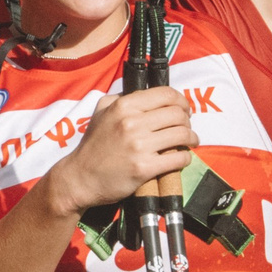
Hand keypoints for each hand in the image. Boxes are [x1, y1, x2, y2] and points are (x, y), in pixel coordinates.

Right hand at [46, 89, 195, 215]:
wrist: (80, 178)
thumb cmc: (93, 145)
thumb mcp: (101, 112)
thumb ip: (121, 98)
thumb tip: (145, 94)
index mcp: (124, 106)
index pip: (166, 94)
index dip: (181, 101)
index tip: (183, 109)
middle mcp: (132, 122)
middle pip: (178, 114)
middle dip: (188, 120)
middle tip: (186, 127)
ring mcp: (139, 146)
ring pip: (182, 135)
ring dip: (191, 138)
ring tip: (189, 142)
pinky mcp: (144, 168)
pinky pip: (178, 158)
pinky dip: (185, 157)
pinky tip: (181, 158)